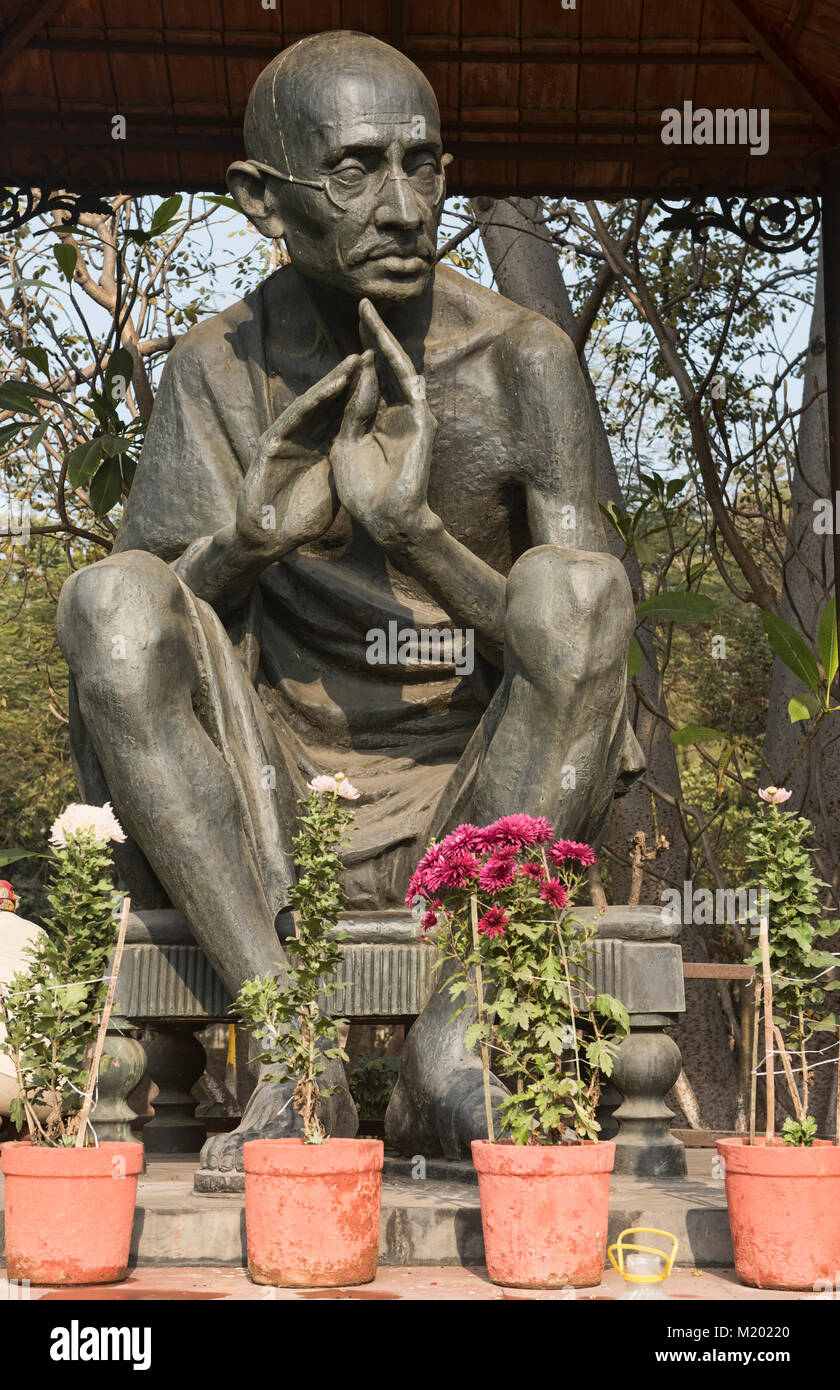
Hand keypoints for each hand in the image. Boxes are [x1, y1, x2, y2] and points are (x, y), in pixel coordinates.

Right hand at [235, 355, 358, 559]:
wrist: (271, 539)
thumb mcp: (336, 488)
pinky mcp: (271, 446)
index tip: (384, 376)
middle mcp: (302, 436)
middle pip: (328, 402)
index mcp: (318, 445)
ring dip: (332, 381)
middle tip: (370, 353)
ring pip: (312, 403)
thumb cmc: (301, 518)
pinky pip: (294, 418)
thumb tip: (376, 454)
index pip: (341, 414)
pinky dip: (313, 402)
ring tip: (353, 361)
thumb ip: (349, 465)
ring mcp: (285, 438)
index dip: (361, 395)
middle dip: (349, 379)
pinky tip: (330, 388)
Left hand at [329, 300, 437, 548]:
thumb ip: (351, 411)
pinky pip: (406, 388)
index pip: (370, 376)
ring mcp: (412, 416)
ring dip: (384, 341)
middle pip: (385, 365)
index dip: (361, 349)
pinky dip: (393, 368)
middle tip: (362, 304)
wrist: (385, 520)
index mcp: (378, 418)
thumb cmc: (364, 491)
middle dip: (373, 334)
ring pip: (398, 369)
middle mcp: (397, 412)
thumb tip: (359, 374)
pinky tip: (380, 346)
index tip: (351, 323)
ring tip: (369, 313)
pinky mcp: (421, 425)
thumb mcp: (346, 444)